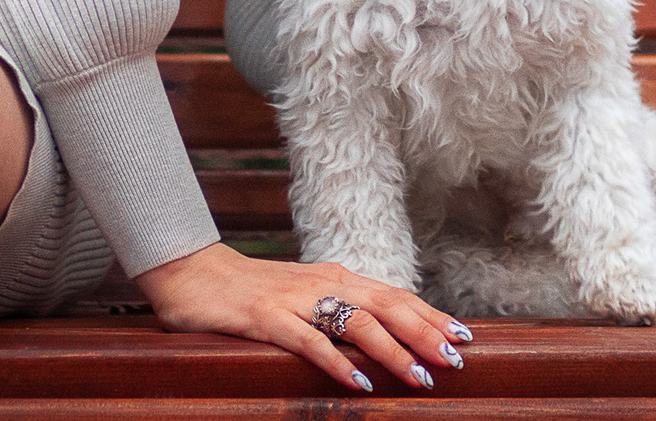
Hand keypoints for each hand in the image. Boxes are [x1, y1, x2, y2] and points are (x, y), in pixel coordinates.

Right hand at [133, 241, 472, 392]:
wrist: (193, 274)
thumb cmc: (251, 292)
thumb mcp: (303, 296)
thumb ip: (338, 310)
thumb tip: (381, 336)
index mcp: (334, 277)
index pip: (393, 295)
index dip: (429, 315)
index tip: (463, 335)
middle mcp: (322, 284)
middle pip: (385, 305)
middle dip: (424, 333)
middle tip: (455, 358)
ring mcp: (294, 300)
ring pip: (355, 322)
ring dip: (391, 351)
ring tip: (418, 377)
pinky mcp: (266, 318)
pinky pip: (309, 341)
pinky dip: (337, 361)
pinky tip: (358, 382)